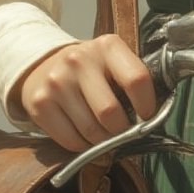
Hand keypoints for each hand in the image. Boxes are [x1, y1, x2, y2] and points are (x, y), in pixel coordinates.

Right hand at [15, 35, 157, 152]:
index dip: (147, 105)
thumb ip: (133, 81)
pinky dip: (82, 146)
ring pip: (91, 131)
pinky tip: (84, 134)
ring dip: (102, 141)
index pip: (137, 79)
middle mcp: (79, 60)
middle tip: (122, 130)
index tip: (146, 116)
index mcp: (107, 46)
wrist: (43, 66)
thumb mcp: (113, 62)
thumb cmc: (90, 70)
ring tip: (103, 132)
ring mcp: (57, 82)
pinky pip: (70, 141)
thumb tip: (153, 118)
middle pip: (111, 112)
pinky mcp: (40, 104)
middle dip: (121, 130)